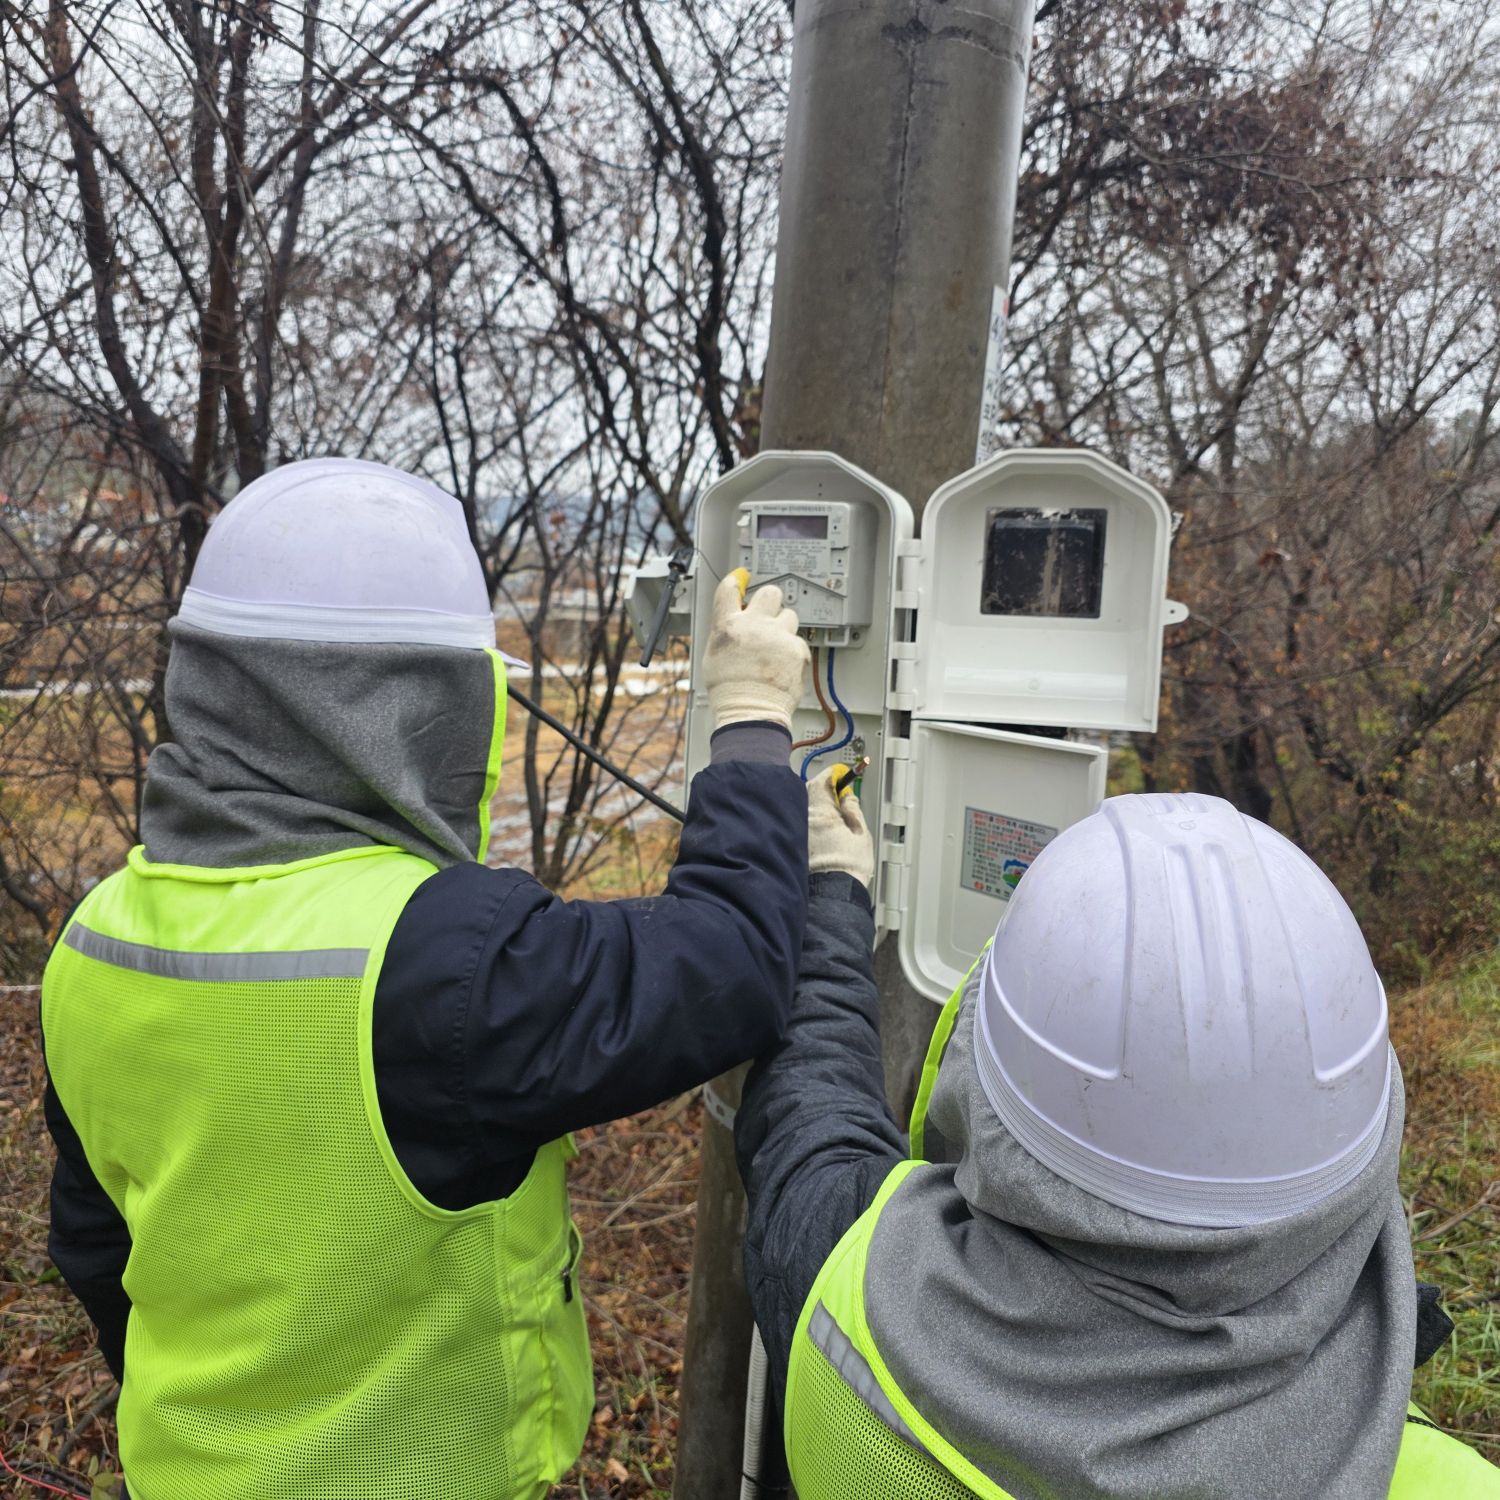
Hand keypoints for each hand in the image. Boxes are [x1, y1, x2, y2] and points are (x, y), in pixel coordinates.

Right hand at [703, 569, 810, 730]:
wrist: (751, 711)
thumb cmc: (730, 691)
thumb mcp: (714, 655)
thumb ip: (727, 632)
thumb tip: (736, 621)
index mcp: (728, 626)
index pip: (728, 589)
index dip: (736, 580)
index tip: (741, 577)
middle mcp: (754, 625)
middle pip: (770, 592)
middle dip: (770, 600)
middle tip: (768, 612)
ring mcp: (778, 635)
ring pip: (789, 616)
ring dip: (783, 627)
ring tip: (776, 647)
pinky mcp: (797, 649)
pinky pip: (798, 641)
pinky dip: (793, 651)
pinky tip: (783, 665)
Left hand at [808, 765, 874, 888]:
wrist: (832, 895)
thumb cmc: (848, 868)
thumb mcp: (861, 834)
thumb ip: (853, 810)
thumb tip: (848, 796)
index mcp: (821, 812)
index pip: (822, 780)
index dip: (833, 775)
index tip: (841, 774)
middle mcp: (804, 818)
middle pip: (809, 792)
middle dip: (822, 790)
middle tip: (838, 796)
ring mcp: (797, 831)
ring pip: (803, 807)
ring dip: (815, 806)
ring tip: (832, 816)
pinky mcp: (795, 843)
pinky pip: (800, 823)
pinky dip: (809, 821)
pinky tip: (822, 831)